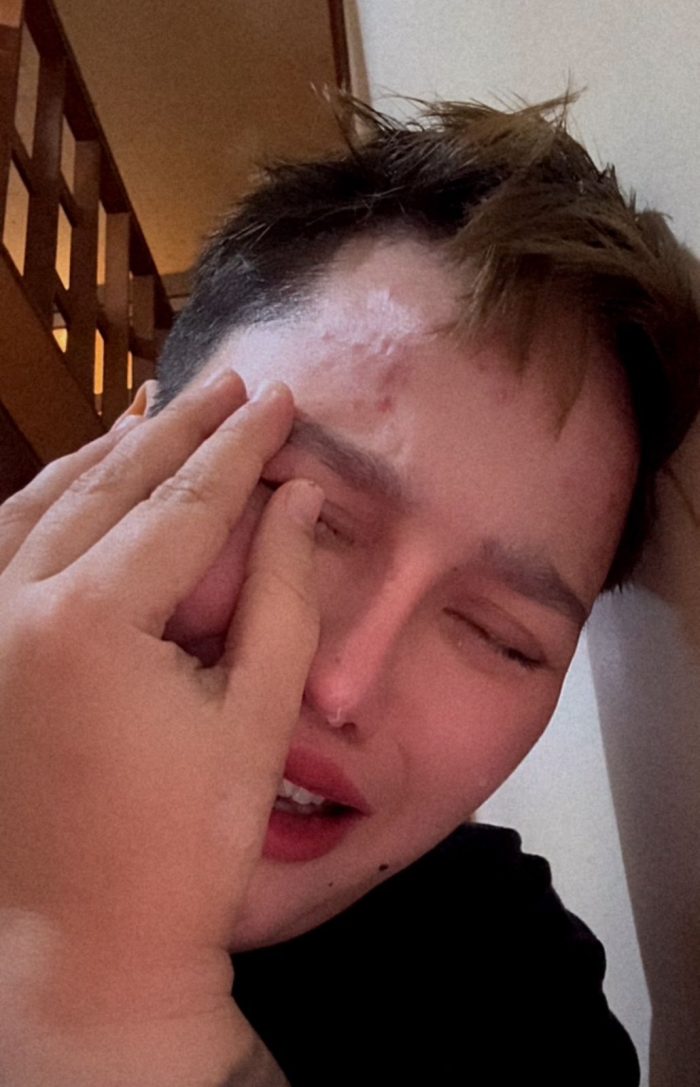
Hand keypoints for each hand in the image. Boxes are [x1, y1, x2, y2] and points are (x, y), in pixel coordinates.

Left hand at [0, 371, 320, 1056]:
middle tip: (231, 387)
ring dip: (108, 454)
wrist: (83, 943)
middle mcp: (15, 604)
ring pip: (43, 502)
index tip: (278, 400)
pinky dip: (48, 499)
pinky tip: (81, 479)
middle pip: (112, 487)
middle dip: (181, 432)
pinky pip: (2, 543)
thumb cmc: (184, 844)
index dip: (241, 448)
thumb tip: (297, 500)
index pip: (184, 505)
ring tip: (161, 414)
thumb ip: (282, 596)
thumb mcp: (255, 717)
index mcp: (92, 620)